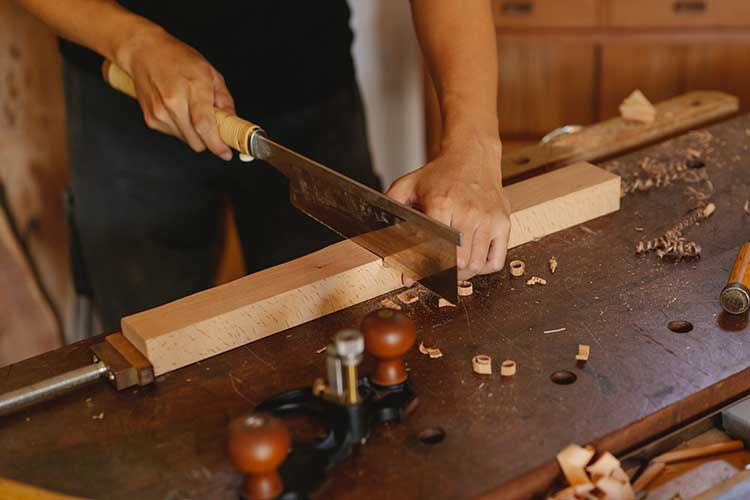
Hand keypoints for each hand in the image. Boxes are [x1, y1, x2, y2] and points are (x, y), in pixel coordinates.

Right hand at [115, 27, 234, 159]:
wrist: (144, 52)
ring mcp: (160, 112)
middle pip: (197, 141)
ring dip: (195, 133)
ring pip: (187, 141)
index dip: (217, 144)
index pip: (204, 125)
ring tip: (191, 110)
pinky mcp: (151, 120)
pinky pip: (175, 135)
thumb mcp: (210, 72)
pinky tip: (179, 110)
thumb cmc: (177, 58)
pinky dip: (182, 128)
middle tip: (213, 125)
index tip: (225, 153)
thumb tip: (232, 121)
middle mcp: (173, 102)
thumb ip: (224, 100)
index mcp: (193, 87)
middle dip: (209, 140)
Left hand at [386, 135, 510, 280]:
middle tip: (435, 274)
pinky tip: (473, 263)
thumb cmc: (441, 173)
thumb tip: (380, 235)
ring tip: (452, 271)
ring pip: (476, 265)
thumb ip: (393, 206)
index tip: (413, 278)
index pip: (435, 247)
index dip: (424, 266)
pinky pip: (496, 260)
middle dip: (444, 274)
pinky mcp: (503, 223)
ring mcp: (489, 219)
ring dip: (463, 274)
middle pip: (458, 262)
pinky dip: (484, 269)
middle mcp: (468, 212)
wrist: (473, 155)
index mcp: (443, 203)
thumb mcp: (410, 184)